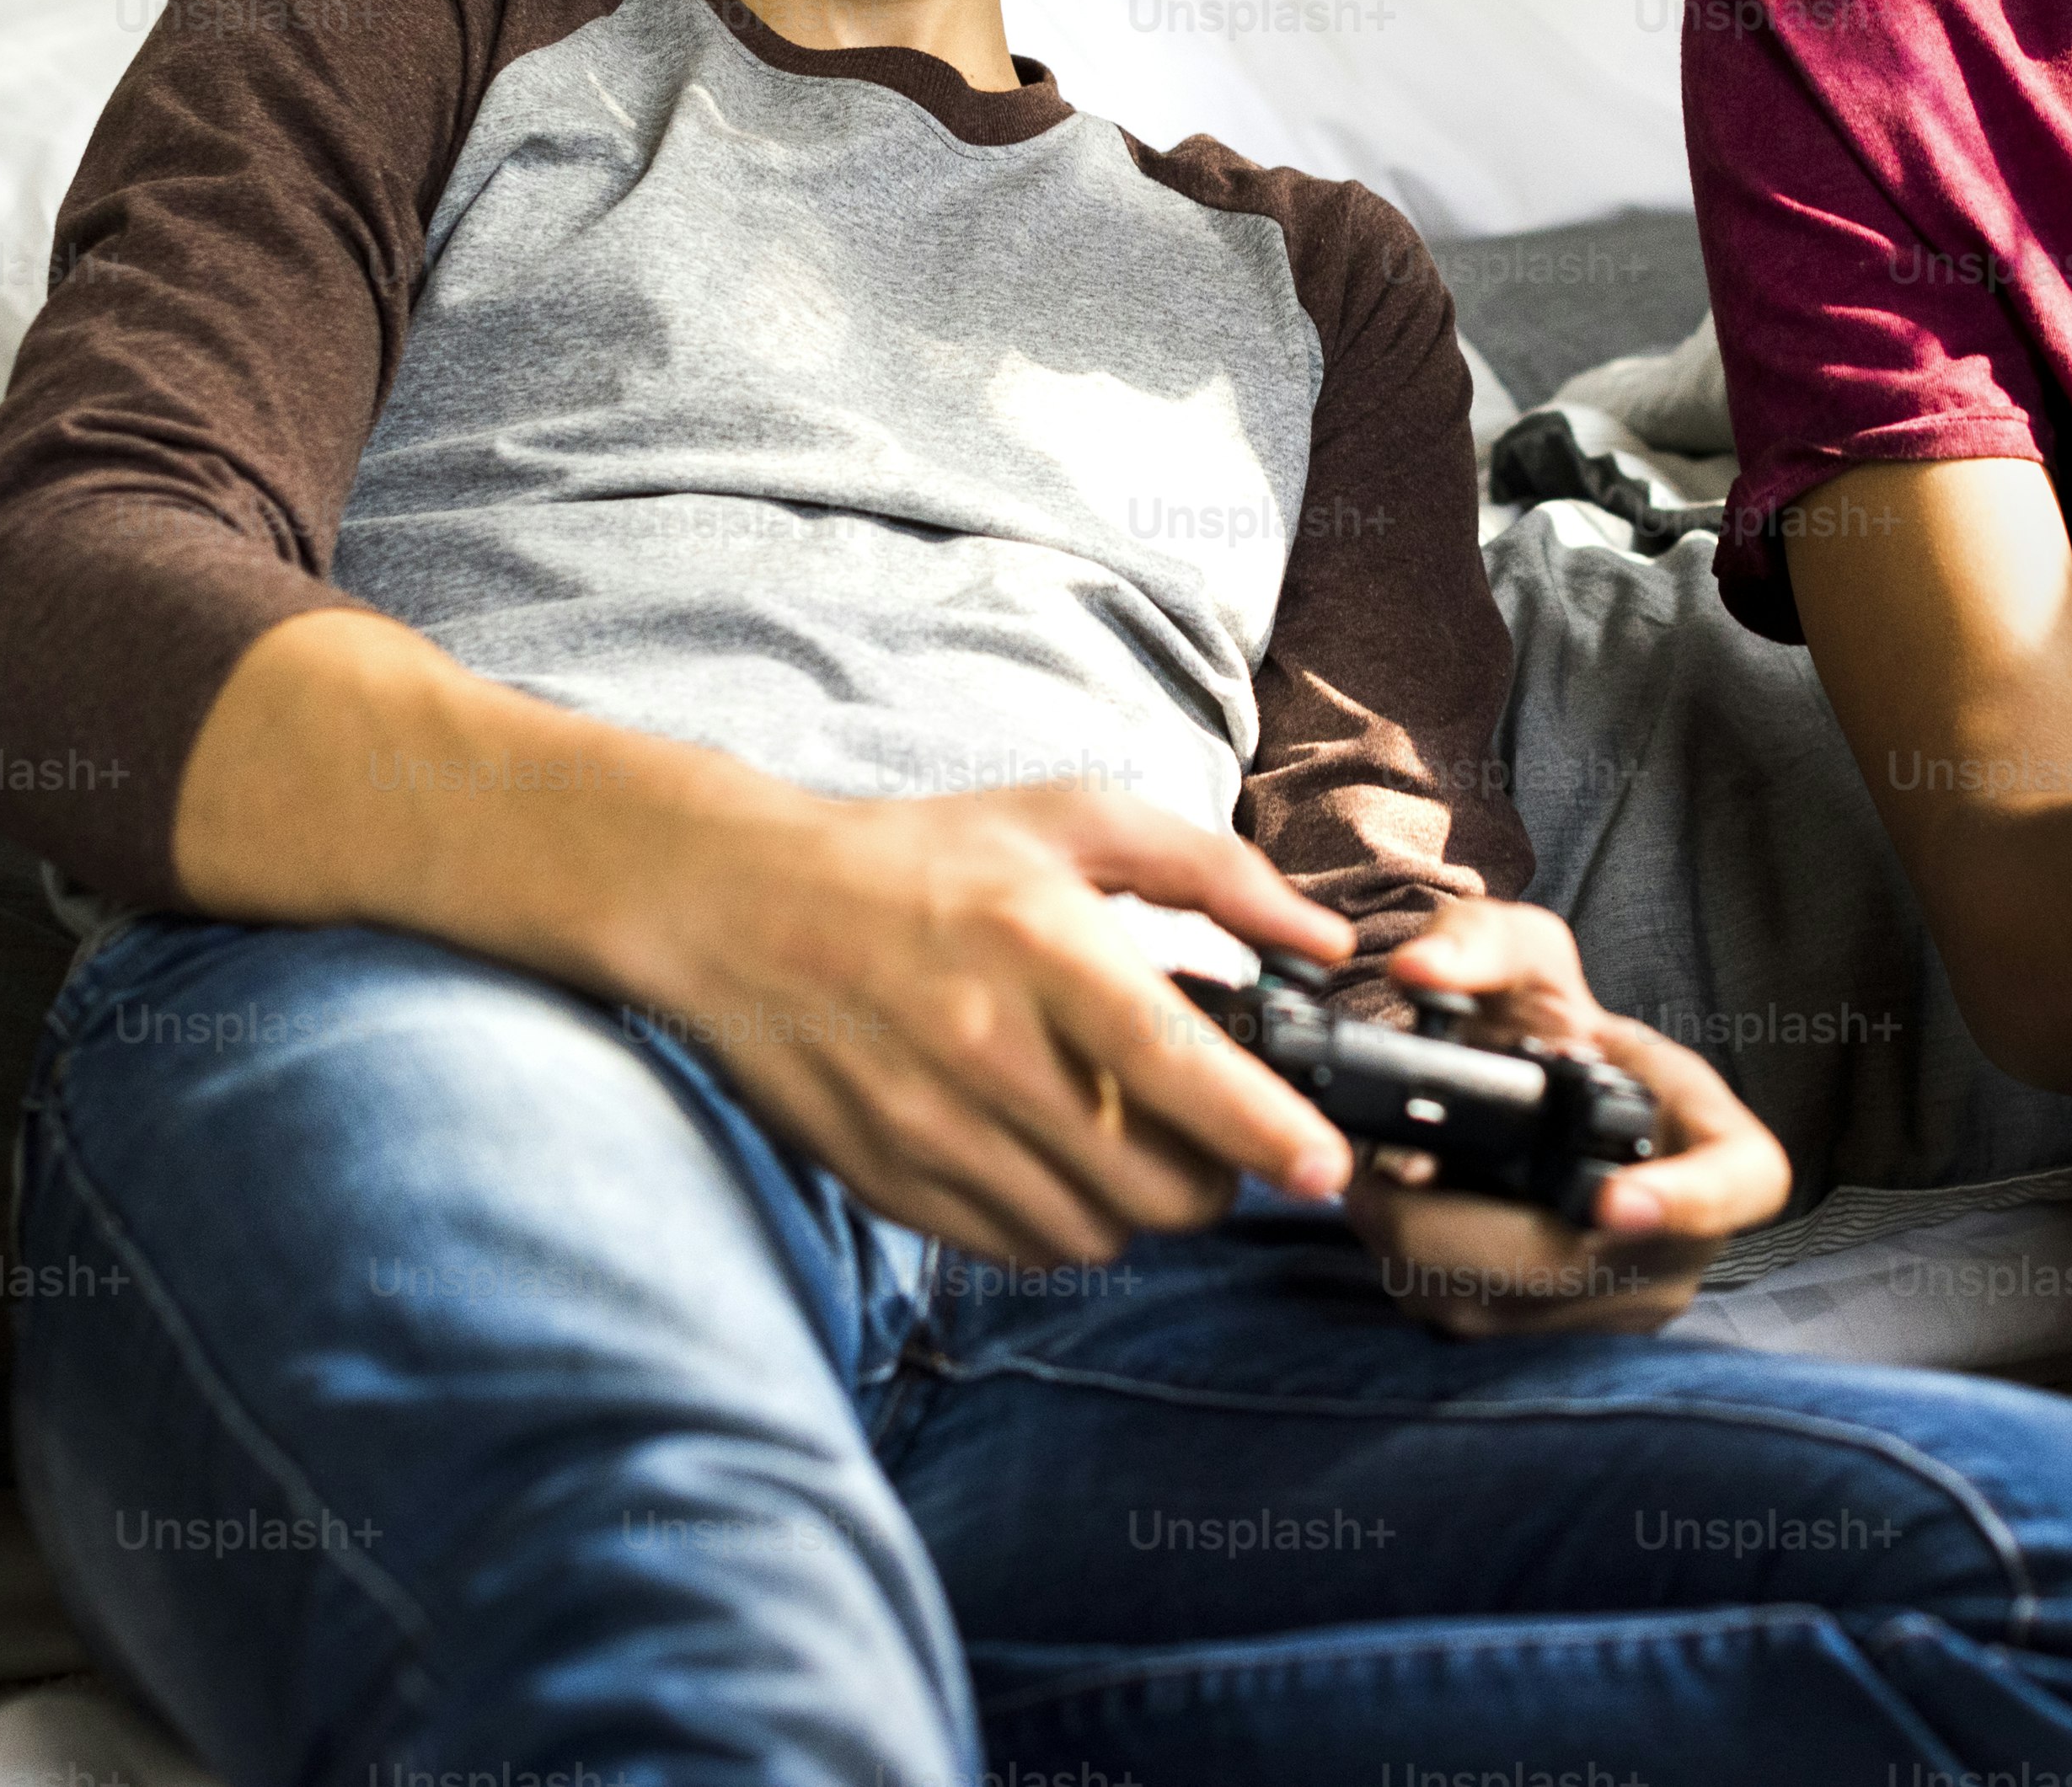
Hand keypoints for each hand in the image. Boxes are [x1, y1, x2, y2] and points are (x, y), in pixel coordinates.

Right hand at [611, 778, 1360, 1271]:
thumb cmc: (924, 858)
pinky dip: (1061, 1222)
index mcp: (1042, 948)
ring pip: (1096, 1233)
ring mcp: (933, 1129)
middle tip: (1211, 1132)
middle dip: (1214, 1175)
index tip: (1328, 1170)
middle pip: (1154, 1183)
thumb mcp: (1071, 820)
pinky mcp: (891, 1182)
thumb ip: (1214, 872)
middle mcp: (987, 1050)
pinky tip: (1049, 1155)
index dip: (1266, 1132)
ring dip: (1137, 1204)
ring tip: (1121, 1135)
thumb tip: (1328, 942)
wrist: (742, 909)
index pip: (1176, 1067)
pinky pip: (1020, 1251)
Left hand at [1338, 899, 1785, 1336]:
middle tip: (1376, 1169)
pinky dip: (1419, 1276)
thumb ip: (1475, 939)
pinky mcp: (1560, 1341)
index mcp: (1722, 1144)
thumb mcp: (1526, 952)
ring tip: (1389, 1180)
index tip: (1611, 1201)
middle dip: (1447, 1223)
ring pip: (1499, 1309)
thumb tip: (1421, 974)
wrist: (1544, 1092)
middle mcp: (1684, 1243)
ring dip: (1418, 1253)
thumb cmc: (1554, 1021)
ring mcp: (1623, 1305)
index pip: (1733, 1186)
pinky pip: (1471, 1325)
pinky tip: (1405, 1219)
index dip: (1680, 1202)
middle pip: (1563, 1266)